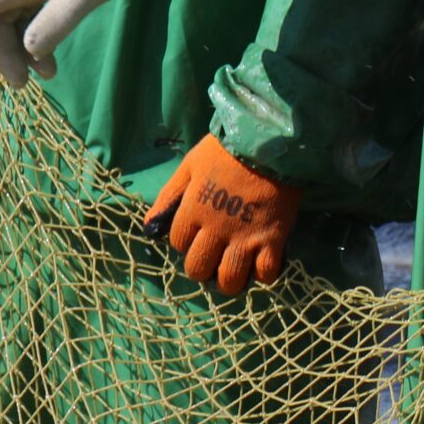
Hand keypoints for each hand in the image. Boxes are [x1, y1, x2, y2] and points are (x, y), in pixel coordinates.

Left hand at [143, 135, 297, 294]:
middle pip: (198, 268)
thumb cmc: (227, 151)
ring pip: (229, 279)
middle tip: (212, 261)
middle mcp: (215, 229)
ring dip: (228, 282)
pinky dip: (263, 275)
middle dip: (201, 269)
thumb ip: (169, 196)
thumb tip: (149, 226)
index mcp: (192, 211)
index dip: (186, 242)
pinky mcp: (274, 238)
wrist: (271, 141)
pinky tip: (261, 265)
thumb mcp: (190, 166)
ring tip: (232, 273)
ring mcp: (245, 236)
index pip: (178, 243)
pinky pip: (266, 272)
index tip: (197, 235)